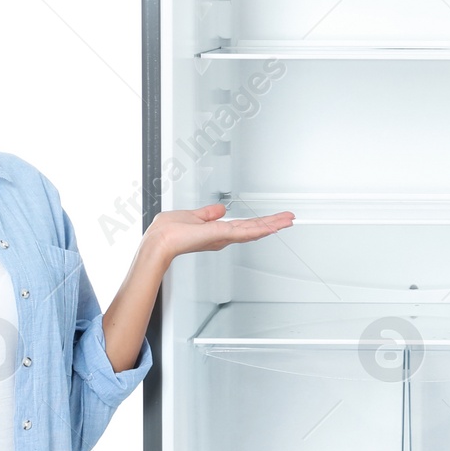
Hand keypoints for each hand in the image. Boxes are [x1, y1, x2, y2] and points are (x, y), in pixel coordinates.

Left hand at [144, 203, 294, 262]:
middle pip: (253, 229)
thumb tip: (220, 209)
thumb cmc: (168, 232)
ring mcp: (223, 237)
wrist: (160, 241)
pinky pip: (243, 232)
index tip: (274, 219)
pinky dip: (258, 229)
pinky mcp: (220, 236)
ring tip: (287, 221)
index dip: (260, 223)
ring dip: (271, 225)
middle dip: (272, 223)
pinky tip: (270, 227)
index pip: (243, 226)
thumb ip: (207, 214)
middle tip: (289, 219)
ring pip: (253, 230)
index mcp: (217, 231)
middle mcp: (222, 236)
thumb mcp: (192, 216)